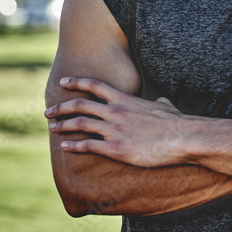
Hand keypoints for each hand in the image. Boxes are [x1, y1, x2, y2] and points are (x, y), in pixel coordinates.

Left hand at [45, 77, 189, 167]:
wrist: (183, 138)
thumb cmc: (176, 123)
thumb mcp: (165, 106)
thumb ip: (158, 102)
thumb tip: (162, 100)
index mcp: (124, 99)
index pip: (94, 85)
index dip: (76, 82)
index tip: (63, 82)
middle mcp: (115, 112)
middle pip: (80, 105)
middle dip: (61, 107)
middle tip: (48, 112)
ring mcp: (114, 130)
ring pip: (80, 124)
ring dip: (63, 125)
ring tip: (52, 128)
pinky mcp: (117, 149)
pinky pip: (88, 145)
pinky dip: (73, 146)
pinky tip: (64, 147)